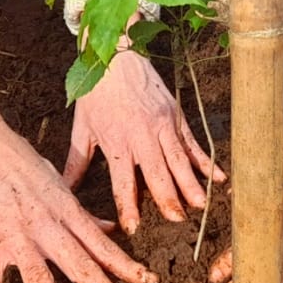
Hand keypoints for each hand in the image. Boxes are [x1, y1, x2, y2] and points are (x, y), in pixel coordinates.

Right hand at [0, 122, 157, 282]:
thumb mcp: (57, 180)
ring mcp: (17, 236)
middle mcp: (46, 226)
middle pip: (81, 265)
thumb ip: (81, 211)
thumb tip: (107, 229)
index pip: (102, 244)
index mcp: (65, 210)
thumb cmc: (17, 158)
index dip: (126, 265)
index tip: (147, 281)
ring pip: (41, 278)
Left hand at [65, 48, 224, 233]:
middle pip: (157, 173)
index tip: (134, 228)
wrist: (117, 55)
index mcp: (117, 141)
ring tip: (200, 205)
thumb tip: (65, 190)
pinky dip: (206, 161)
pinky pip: (193, 143)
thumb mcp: (81, 128)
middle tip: (177, 220)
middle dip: (168, 198)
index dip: (129, 206)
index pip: (123, 182)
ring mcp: (163, 125)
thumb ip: (75, 162)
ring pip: (179, 161)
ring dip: (190, 184)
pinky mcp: (177, 116)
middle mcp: (142, 136)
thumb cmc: (96, 92)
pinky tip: (217, 178)